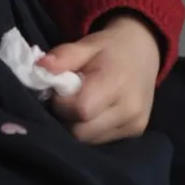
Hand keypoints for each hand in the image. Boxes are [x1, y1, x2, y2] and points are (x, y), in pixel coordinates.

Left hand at [40, 14, 160, 144]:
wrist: (144, 52)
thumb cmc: (111, 48)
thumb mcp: (87, 44)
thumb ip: (64, 56)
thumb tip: (40, 67)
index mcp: (117, 82)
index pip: (80, 109)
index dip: (62, 103)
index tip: (60, 90)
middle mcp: (129, 110)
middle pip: (81, 131)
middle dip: (66, 118)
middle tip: (67, 99)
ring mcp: (134, 125)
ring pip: (88, 140)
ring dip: (77, 126)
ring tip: (81, 104)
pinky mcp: (135, 133)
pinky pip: (100, 140)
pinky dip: (90, 129)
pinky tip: (94, 112)